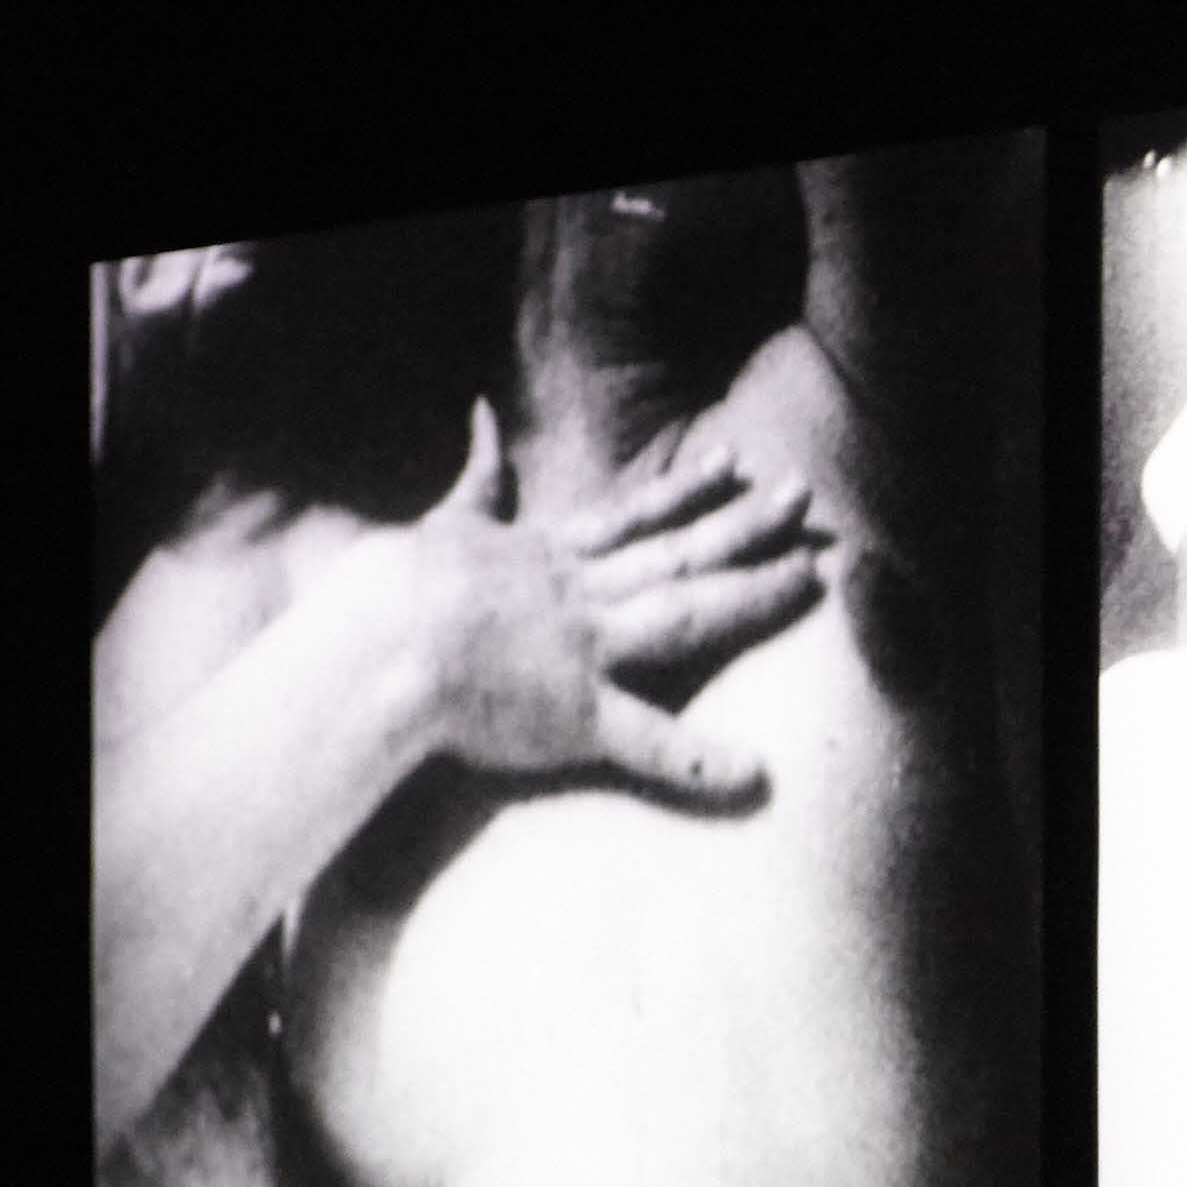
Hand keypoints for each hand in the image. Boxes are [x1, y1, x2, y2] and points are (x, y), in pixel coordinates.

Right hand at [403, 401, 821, 802]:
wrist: (372, 643)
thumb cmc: (395, 588)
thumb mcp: (446, 520)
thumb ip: (478, 476)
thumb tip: (481, 415)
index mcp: (551, 557)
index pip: (636, 516)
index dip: (691, 490)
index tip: (739, 462)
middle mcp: (582, 595)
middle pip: (680, 554)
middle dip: (747, 527)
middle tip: (806, 499)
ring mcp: (586, 651)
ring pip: (687, 615)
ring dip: (753, 596)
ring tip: (815, 579)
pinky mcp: (577, 714)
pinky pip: (647, 739)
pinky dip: (697, 758)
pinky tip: (753, 771)